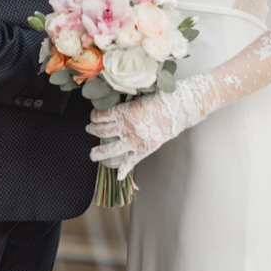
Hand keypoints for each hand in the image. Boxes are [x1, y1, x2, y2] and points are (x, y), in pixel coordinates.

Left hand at [86, 74, 217, 179]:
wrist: (180, 108)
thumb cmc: (163, 98)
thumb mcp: (141, 94)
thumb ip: (128, 100)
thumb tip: (116, 97)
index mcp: (125, 112)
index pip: (102, 115)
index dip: (95, 116)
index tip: (93, 116)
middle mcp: (127, 127)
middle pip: (103, 131)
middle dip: (93, 130)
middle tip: (89, 129)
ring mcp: (135, 140)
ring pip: (111, 149)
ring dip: (99, 152)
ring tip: (92, 154)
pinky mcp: (145, 149)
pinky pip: (131, 161)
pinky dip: (124, 170)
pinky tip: (118, 175)